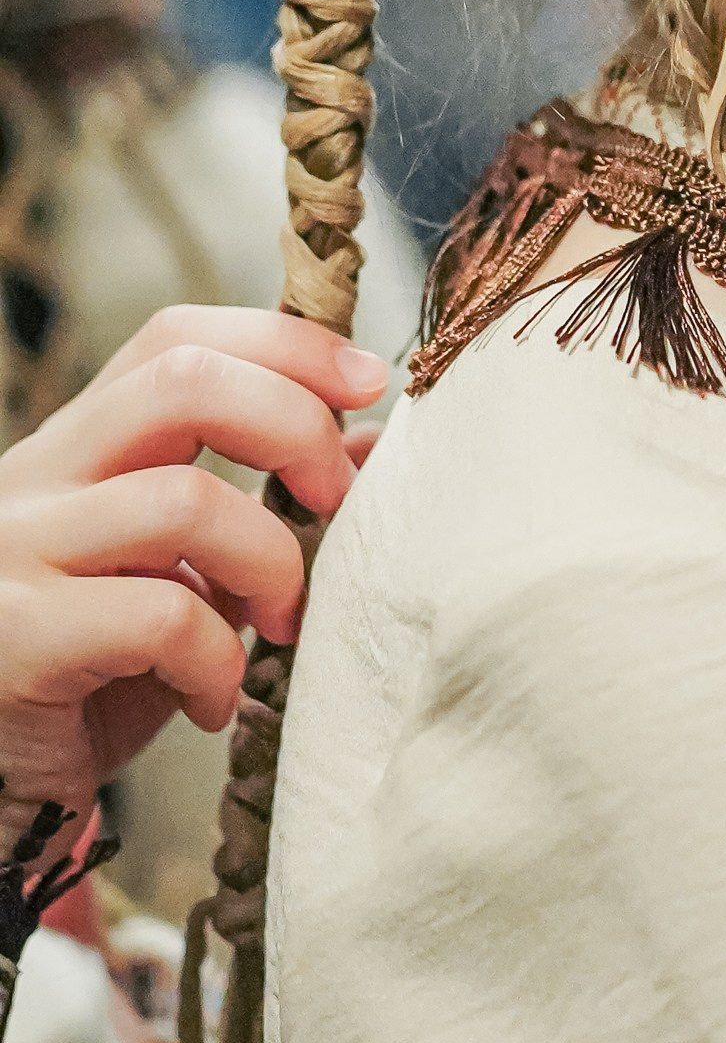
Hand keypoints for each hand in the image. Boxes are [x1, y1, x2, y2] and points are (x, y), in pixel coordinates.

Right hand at [0, 307, 387, 848]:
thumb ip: (262, 509)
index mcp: (79, 449)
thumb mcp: (192, 580)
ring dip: (271, 562)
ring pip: (183, 500)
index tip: (369, 383)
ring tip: (280, 624)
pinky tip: (212, 701)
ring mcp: (16, 552)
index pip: (176, 341)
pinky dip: (216, 662)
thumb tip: (372, 443)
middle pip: (180, 383)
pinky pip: (159, 617)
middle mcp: (36, 479)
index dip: (285, 345)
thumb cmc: (98, 682)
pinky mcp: (19, 636)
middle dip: (293, 426)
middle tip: (337, 503)